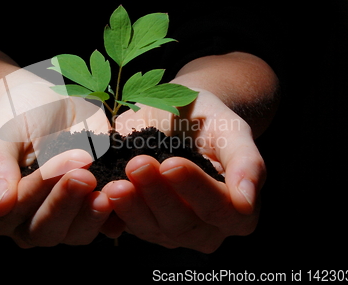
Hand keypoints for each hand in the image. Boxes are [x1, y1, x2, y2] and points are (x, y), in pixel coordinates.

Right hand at [0, 71, 111, 246]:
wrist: (47, 107)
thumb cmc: (17, 119)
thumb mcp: (1, 135)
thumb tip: (1, 205)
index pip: (12, 211)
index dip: (35, 191)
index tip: (56, 167)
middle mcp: (25, 224)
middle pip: (44, 229)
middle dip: (65, 202)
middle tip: (84, 175)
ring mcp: (60, 223)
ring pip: (75, 234)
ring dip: (92, 214)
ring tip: (107, 191)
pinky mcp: (88, 215)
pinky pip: (104, 225)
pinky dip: (116, 215)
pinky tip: (125, 197)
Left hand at [102, 90, 264, 252]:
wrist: (176, 117)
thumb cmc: (208, 120)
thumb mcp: (231, 129)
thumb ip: (246, 161)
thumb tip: (247, 202)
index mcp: (235, 210)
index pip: (219, 207)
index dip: (195, 188)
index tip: (172, 163)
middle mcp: (206, 228)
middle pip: (182, 222)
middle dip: (157, 195)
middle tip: (136, 164)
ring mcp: (172, 231)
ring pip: (152, 229)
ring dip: (131, 207)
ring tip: (114, 182)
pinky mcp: (143, 225)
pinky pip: (126, 227)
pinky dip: (112, 214)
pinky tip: (100, 194)